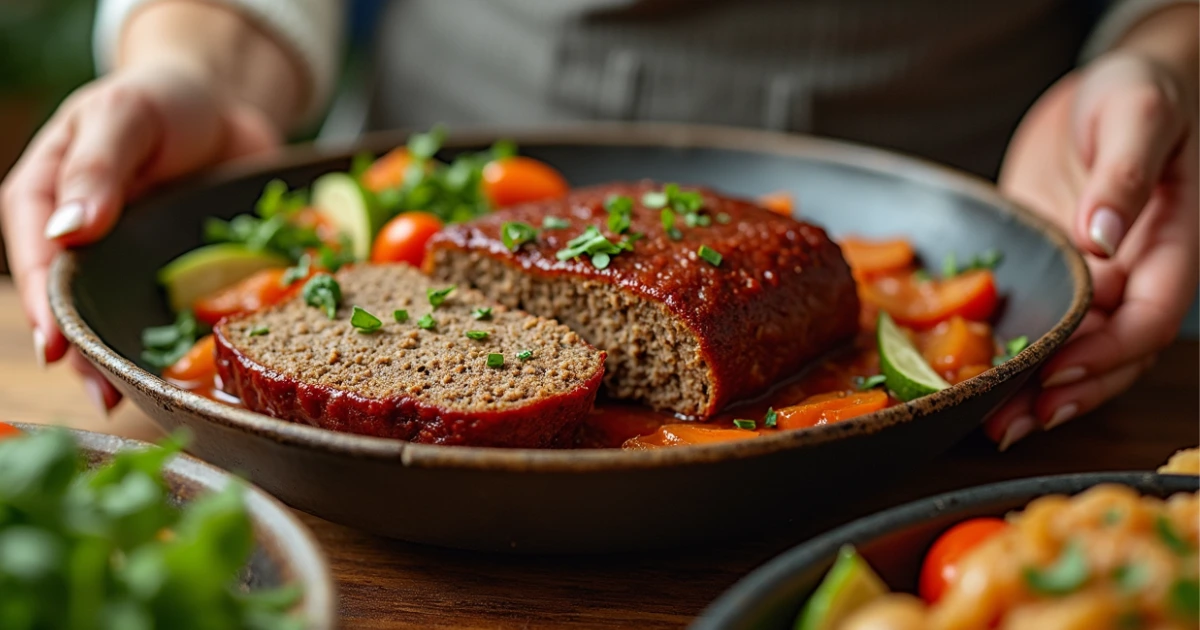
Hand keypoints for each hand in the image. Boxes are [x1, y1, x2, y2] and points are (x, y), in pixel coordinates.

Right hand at [0, 64, 279, 412]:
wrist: (223, 104)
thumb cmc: (158, 101)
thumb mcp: (123, 117)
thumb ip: (95, 170)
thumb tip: (66, 231)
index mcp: (45, 198)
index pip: (38, 261)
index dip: (46, 307)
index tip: (56, 349)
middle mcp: (82, 239)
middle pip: (74, 304)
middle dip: (84, 352)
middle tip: (104, 395)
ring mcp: (129, 261)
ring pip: (120, 318)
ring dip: (128, 356)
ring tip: (139, 397)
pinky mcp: (175, 272)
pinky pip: (176, 310)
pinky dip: (184, 338)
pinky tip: (194, 366)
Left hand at [986, 51, 1197, 449]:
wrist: (1108, 86)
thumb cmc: (1139, 90)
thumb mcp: (1137, 116)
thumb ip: (1124, 176)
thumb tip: (1103, 237)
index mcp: (1172, 248)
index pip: (1148, 320)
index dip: (1107, 352)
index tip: (1059, 371)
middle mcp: (1134, 276)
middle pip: (1111, 355)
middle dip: (1065, 393)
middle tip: (1012, 423)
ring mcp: (1092, 279)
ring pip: (1075, 351)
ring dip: (1038, 392)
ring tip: (994, 424)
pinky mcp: (1052, 272)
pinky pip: (1039, 322)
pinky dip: (1015, 354)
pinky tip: (979, 380)